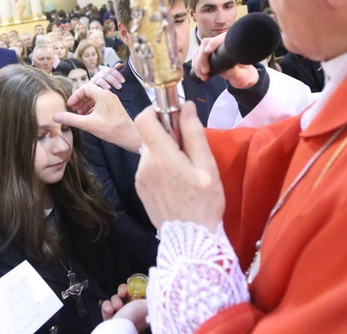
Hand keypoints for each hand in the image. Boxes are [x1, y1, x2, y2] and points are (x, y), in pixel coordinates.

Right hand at [56, 83, 141, 151]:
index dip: (75, 96)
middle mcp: (108, 95)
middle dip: (80, 101)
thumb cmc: (111, 129)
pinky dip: (93, 108)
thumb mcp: (88, 124)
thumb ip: (71, 119)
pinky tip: (89, 118)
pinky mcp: (115, 107)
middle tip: (74, 110)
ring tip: (80, 115)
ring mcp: (112, 101)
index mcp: (102, 94)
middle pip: (90, 92)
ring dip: (86, 105)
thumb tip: (56, 117)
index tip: (70, 106)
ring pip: (95, 98)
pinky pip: (101, 103)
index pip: (84, 88)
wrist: (130, 135)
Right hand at [91, 63, 125, 89]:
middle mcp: (99, 74)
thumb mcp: (110, 80)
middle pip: (106, 74)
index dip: (118, 75)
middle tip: (119, 87)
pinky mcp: (88, 86)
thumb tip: (121, 64)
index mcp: (105, 72)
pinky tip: (102, 91)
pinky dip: (97, 88)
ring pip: (100, 79)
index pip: (111, 70)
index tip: (123, 81)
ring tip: (110, 88)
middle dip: (113, 80)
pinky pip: (93, 86)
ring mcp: (93, 80)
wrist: (92, 94)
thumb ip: (115, 73)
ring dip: (105, 84)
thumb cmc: (103, 87)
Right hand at [101, 284, 148, 331]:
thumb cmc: (135, 318)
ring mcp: (119, 312)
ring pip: (115, 298)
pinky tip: (110, 311)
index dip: (134, 285)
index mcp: (141, 305)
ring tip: (117, 307)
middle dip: (122, 290)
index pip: (138, 291)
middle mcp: (131, 309)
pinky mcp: (109, 316)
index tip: (130, 281)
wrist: (120, 331)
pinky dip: (106, 306)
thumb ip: (150, 297)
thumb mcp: (145, 304)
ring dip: (115, 300)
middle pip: (125, 292)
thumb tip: (154, 291)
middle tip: (122, 293)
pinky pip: (106, 305)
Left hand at [134, 101, 224, 232]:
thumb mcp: (206, 167)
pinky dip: (160, 167)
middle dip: (167, 136)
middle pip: (150, 136)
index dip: (156, 110)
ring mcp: (140, 177)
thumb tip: (186, 106)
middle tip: (188, 151)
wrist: (190, 241)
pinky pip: (148, 167)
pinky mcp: (140, 188)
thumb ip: (194, 134)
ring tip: (185, 171)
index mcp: (161, 156)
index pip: (144, 119)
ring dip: (165, 153)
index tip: (172, 114)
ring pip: (150, 152)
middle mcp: (145, 164)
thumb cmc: (204, 203)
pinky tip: (176, 182)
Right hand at [193, 34, 258, 88]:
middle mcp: (221, 43)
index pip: (221, 38)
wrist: (241, 75)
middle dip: (202, 57)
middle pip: (206, 43)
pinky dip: (195, 66)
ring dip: (197, 64)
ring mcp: (212, 48)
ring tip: (203, 76)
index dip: (213, 43)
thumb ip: (238, 73)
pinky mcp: (207, 54)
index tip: (208, 51)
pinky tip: (199, 74)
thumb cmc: (244, 74)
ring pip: (199, 50)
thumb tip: (230, 70)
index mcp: (233, 43)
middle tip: (205, 71)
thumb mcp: (244, 75)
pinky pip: (197, 56)